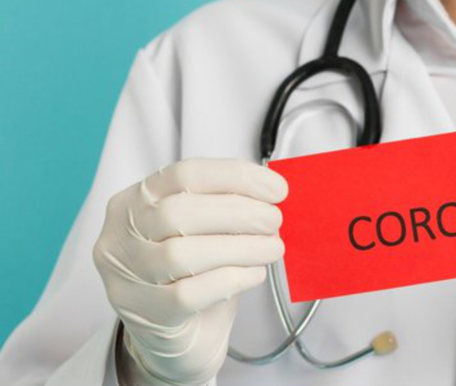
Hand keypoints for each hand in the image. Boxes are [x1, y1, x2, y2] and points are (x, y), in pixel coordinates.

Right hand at [93, 159, 286, 385]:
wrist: (179, 340)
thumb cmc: (195, 275)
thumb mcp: (204, 230)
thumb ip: (226, 206)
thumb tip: (272, 192)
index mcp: (133, 202)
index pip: (184, 174)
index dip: (236, 177)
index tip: (276, 188)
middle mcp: (120, 238)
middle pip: (178, 212)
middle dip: (238, 212)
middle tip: (275, 220)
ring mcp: (127, 280)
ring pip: (181, 254)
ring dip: (240, 247)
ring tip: (273, 248)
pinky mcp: (146, 316)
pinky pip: (189, 294)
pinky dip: (231, 279)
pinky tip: (254, 275)